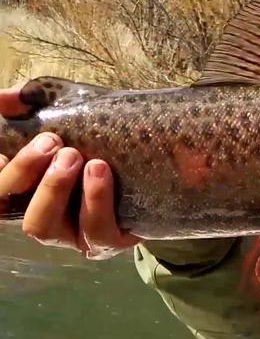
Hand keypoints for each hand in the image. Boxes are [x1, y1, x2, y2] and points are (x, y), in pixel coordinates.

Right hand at [0, 87, 139, 259]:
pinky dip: (94, 199)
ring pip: (41, 226)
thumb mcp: (73, 118)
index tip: (0, 153)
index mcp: (24, 188)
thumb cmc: (106, 141)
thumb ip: (36, 106)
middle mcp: (39, 214)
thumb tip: (10, 96)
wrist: (163, 167)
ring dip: (53, 189)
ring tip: (75, 157)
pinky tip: (99, 170)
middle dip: (24, 171)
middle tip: (51, 142)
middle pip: (5, 205)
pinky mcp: (106, 242)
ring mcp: (70, 235)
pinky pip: (95, 232)